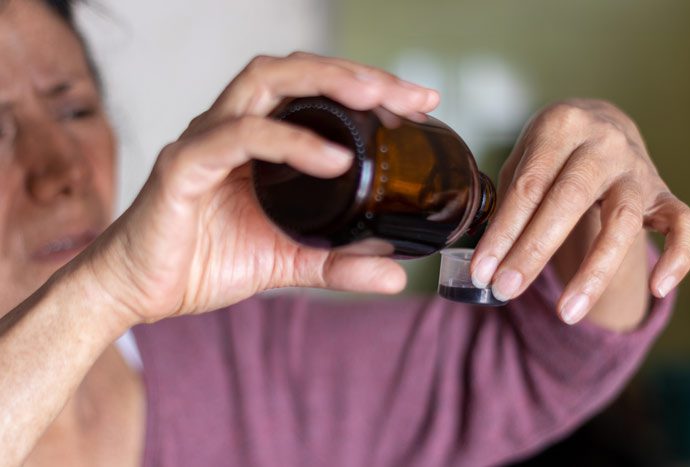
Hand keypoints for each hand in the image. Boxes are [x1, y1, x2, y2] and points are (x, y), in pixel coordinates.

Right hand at [77, 52, 439, 325]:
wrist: (141, 292)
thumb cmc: (204, 262)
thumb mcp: (288, 263)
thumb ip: (338, 263)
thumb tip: (396, 276)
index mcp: (257, 142)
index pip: (314, 92)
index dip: (367, 87)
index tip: (419, 105)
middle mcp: (232, 128)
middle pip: (296, 71)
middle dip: (357, 74)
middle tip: (411, 95)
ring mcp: (206, 141)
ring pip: (265, 82)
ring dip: (326, 83)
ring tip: (377, 101)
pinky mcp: (184, 167)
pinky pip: (240, 138)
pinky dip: (290, 143)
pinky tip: (333, 161)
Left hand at [470, 99, 689, 324]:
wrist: (603, 122)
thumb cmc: (551, 151)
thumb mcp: (523, 159)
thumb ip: (508, 200)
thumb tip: (485, 260)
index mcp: (561, 127)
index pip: (528, 187)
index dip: (503, 233)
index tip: (481, 272)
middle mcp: (603, 144)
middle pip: (568, 201)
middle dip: (533, 252)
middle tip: (505, 290)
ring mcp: (637, 169)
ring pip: (622, 221)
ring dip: (594, 271)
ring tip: (566, 313)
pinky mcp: (664, 193)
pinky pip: (684, 224)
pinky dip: (678, 257)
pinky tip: (657, 289)